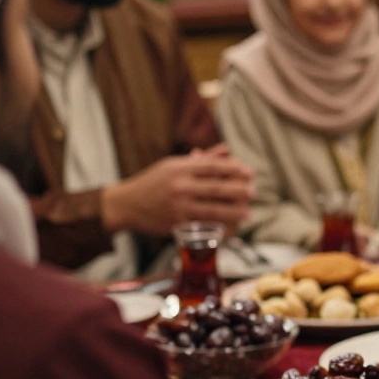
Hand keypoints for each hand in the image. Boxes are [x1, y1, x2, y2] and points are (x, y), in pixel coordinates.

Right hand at [101, 146, 253, 236]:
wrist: (125, 204)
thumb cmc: (153, 182)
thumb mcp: (172, 165)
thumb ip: (201, 159)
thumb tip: (227, 150)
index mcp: (179, 167)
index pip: (214, 166)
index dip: (235, 169)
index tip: (250, 173)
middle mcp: (179, 185)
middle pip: (217, 187)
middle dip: (239, 190)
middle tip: (253, 192)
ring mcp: (178, 205)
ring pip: (213, 209)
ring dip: (234, 212)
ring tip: (247, 213)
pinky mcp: (176, 223)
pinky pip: (203, 226)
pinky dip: (219, 228)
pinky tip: (231, 228)